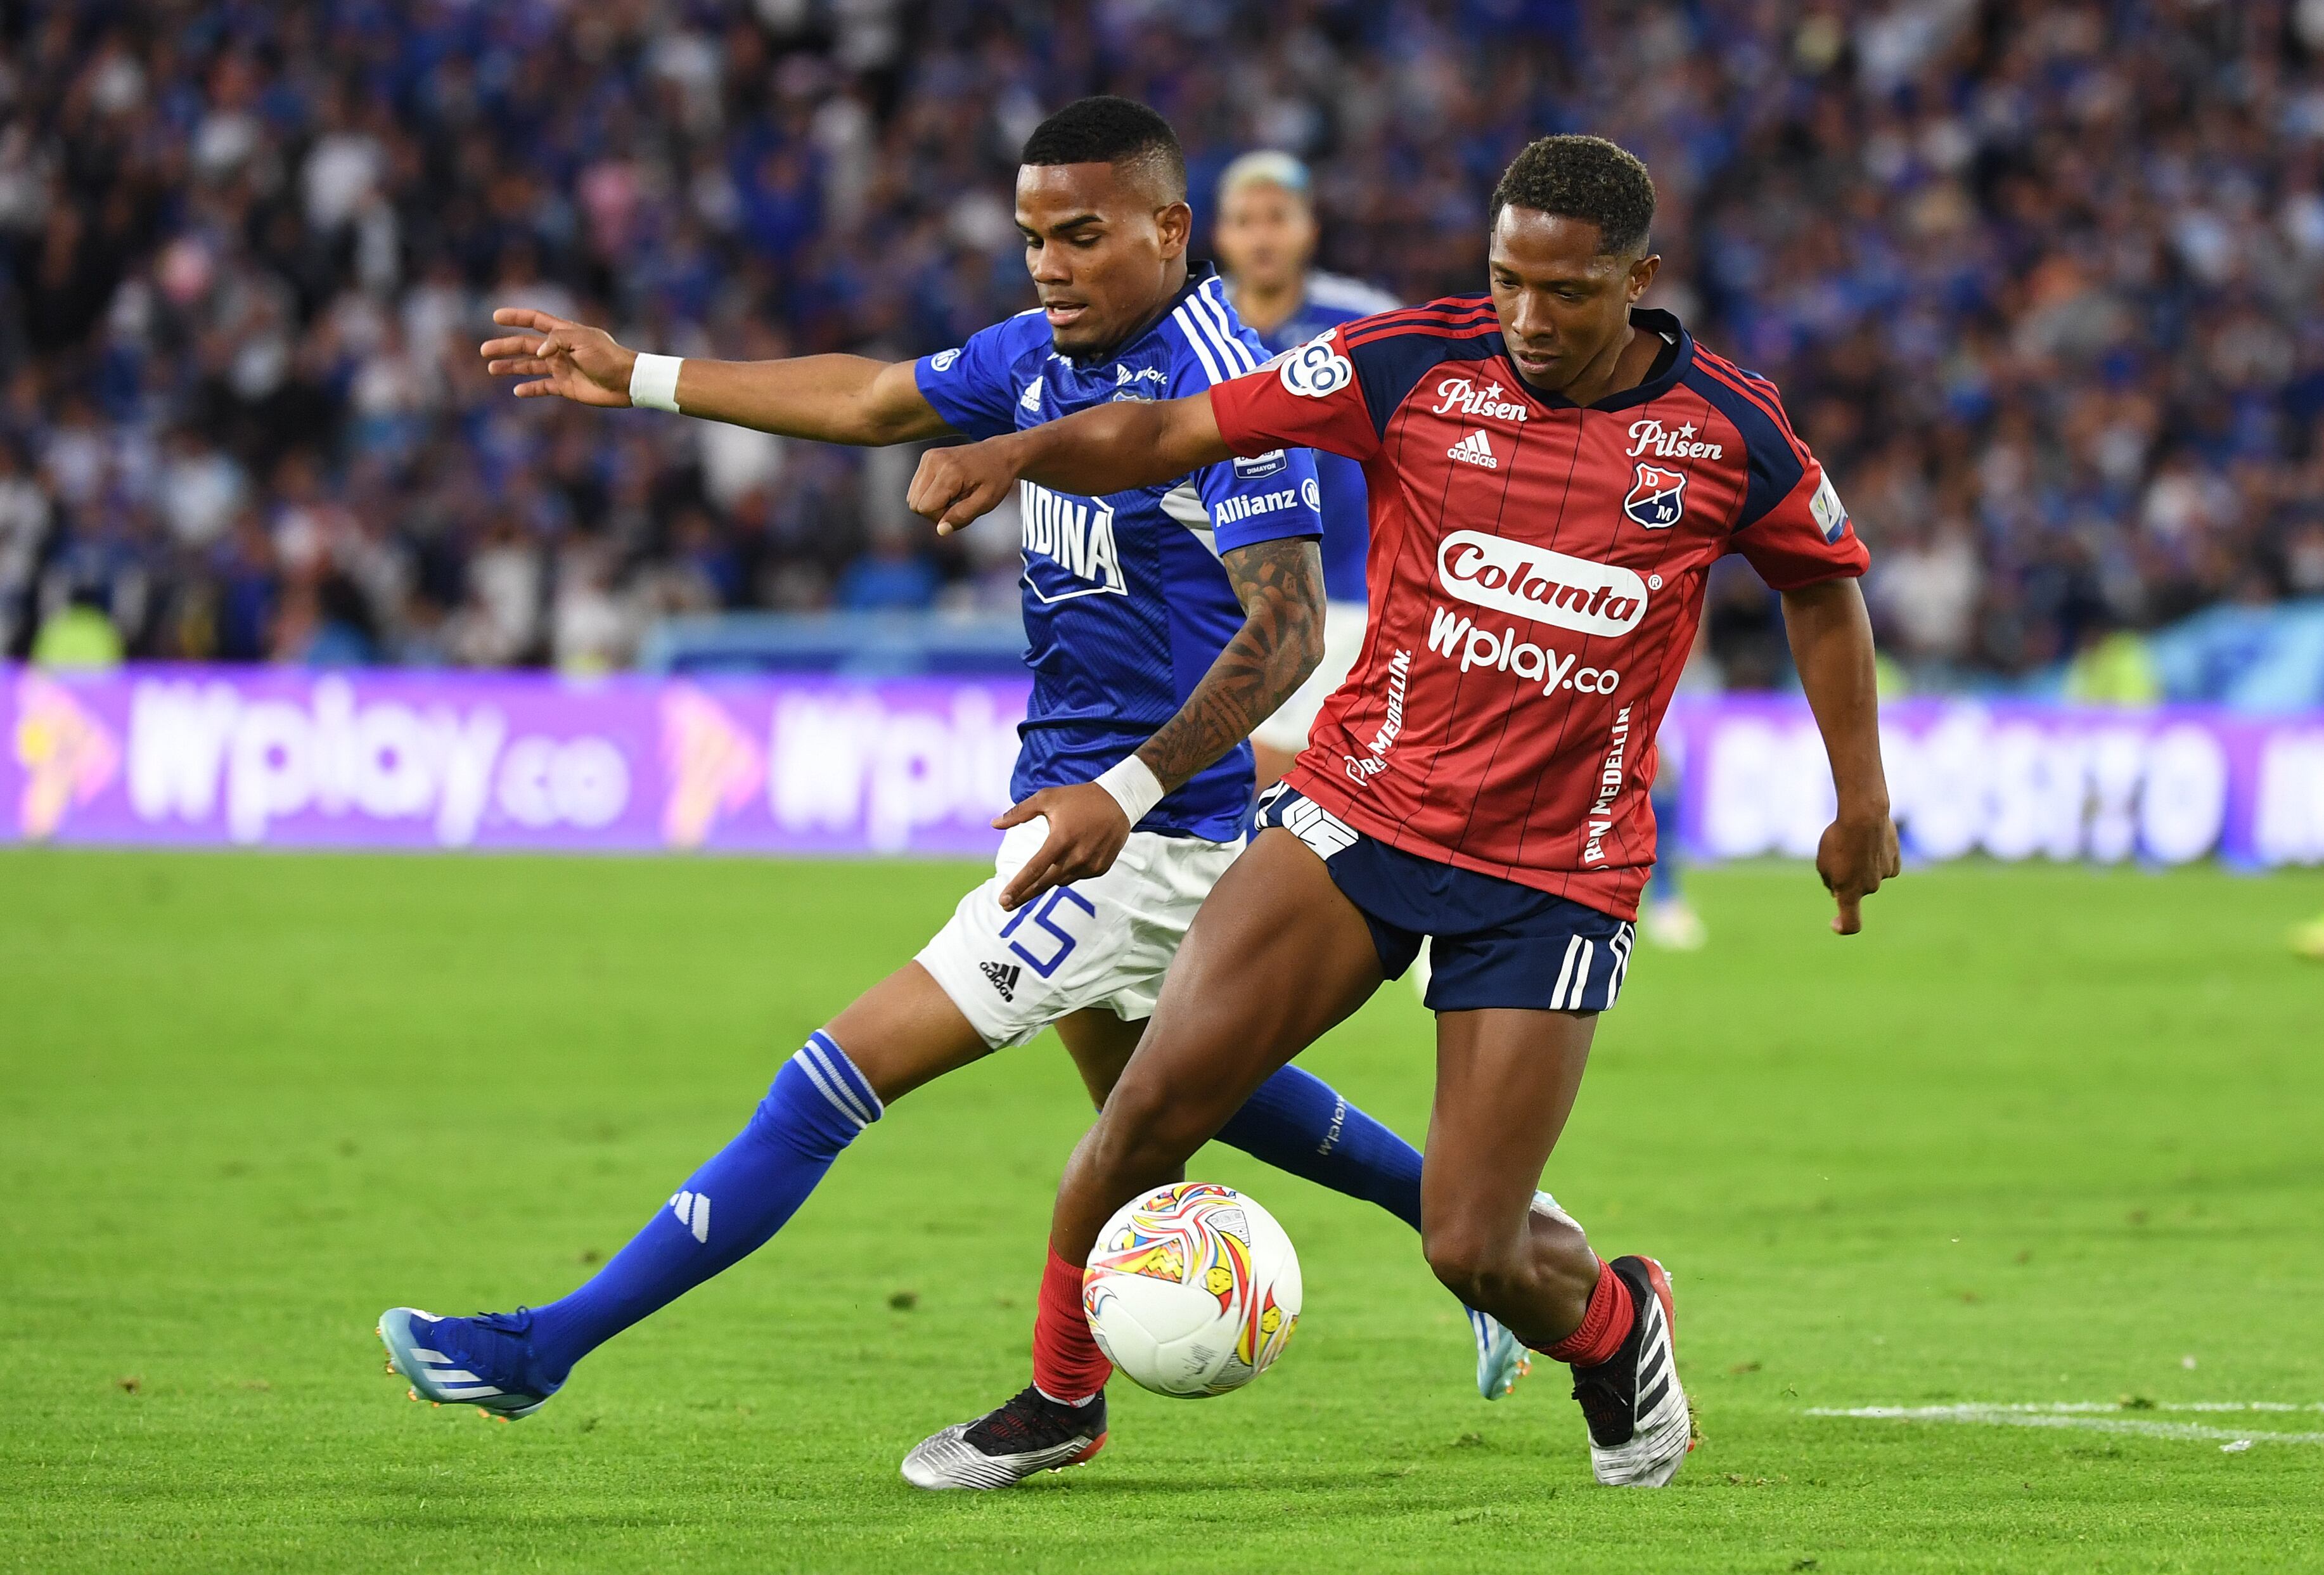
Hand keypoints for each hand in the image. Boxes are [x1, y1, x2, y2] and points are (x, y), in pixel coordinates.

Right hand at [480, 308, 637, 406]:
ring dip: (511, 367)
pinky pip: (543, 387)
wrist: (626, 382)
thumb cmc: (607, 357)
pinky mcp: (566, 386)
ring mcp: (561, 368)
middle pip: (526, 345)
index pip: (535, 321)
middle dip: (505, 347)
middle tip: (484, 350)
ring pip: (530, 366)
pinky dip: (530, 389)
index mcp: (564, 333)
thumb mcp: (582, 341)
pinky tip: (517, 391)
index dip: (516, 317)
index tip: (495, 316)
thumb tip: (537, 351)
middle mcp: (559, 349)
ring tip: (492, 369)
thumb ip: (557, 341)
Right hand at [908, 436, 1026, 535]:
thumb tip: (941, 530)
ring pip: (913, 496)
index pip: (925, 507)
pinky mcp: (927, 457)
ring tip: (954, 494)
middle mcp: (935, 461)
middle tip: (958, 503)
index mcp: (950, 471)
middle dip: (935, 510)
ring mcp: (929, 457)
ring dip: (931, 502)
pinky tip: (948, 488)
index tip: (959, 510)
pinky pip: (917, 487)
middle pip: (915, 503)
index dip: (940, 516)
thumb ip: (962, 517)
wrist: (1000, 454)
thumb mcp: (985, 502)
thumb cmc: (996, 477)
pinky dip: (930, 493)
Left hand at [992, 783, 1131, 909]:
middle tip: (1006, 905)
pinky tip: (1071, 858)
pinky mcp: (1100, 868)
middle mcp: (1076, 856)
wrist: (1119, 801)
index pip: (1034, 869)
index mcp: (1060, 839)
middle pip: (1044, 883)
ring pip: (1061, 880)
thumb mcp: (1047, 798)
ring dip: (1049, 877)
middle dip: (1024, 895)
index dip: (1017, 887)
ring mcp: (1090, 865)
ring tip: (1045, 867)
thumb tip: (993, 824)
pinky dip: (1068, 871)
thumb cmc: (1079, 798)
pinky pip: (1077, 876)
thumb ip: (1018, 813)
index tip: (1003, 900)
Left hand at [1816, 809, 1900, 934]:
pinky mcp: (1896, 863)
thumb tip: (1839, 890)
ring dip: (1861, 863)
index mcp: (1849, 892)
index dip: (1843, 926)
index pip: (1851, 923)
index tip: (1835, 923)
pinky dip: (1875, 856)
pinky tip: (1870, 840)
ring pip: (1869, 875)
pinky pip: (1882, 865)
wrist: (1865, 815)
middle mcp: (1870, 888)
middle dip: (1847, 877)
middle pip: (1855, 888)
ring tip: (1854, 841)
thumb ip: (1831, 880)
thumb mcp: (1823, 861)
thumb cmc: (1838, 837)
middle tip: (1839, 853)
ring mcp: (1885, 876)